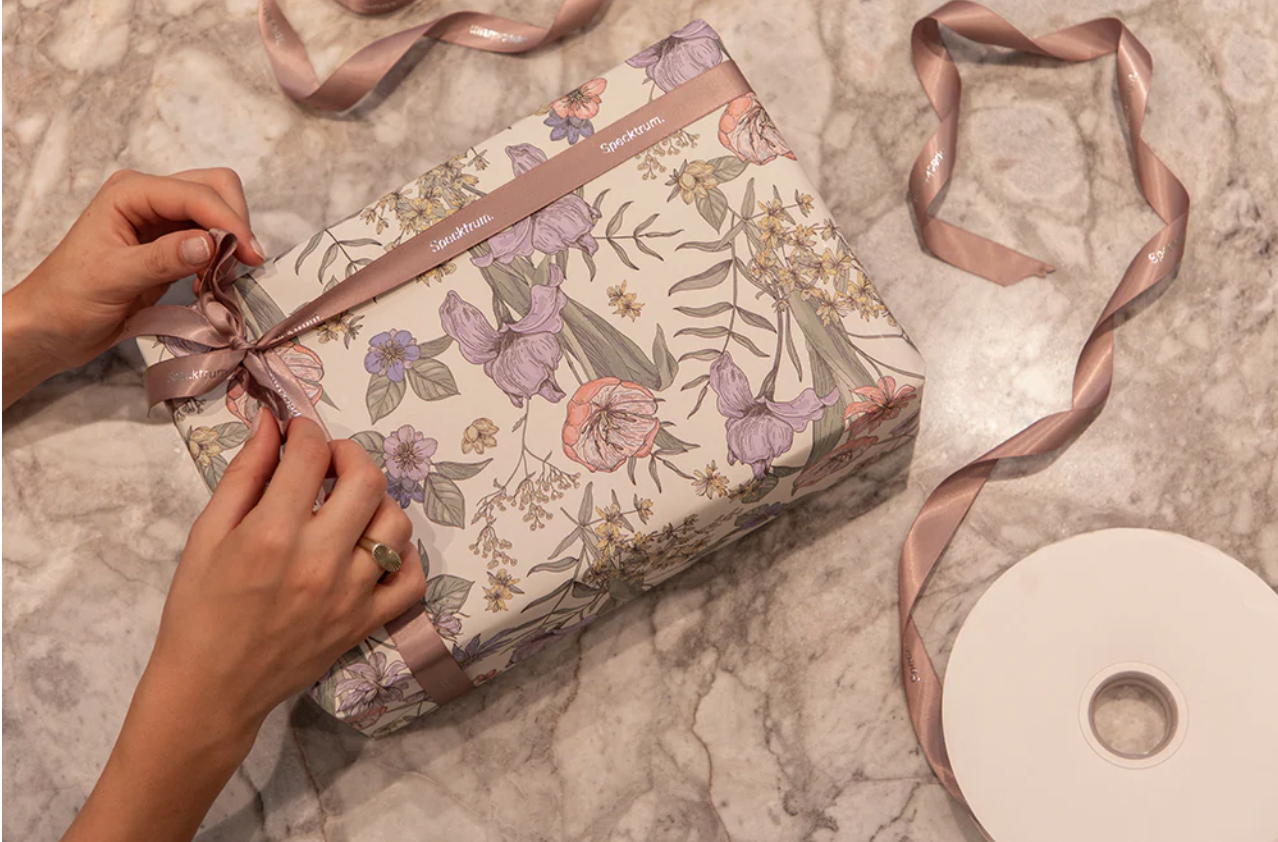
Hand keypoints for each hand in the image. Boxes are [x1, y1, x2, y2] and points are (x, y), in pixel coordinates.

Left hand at [3, 168, 263, 405]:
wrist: (50, 328)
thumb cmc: (67, 299)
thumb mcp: (113, 278)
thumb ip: (163, 258)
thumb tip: (211, 243)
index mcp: (130, 194)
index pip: (195, 193)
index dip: (227, 220)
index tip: (250, 256)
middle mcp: (149, 199)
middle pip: (214, 188)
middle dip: (234, 221)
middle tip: (244, 263)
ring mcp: (161, 221)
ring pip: (217, 212)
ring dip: (231, 240)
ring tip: (224, 276)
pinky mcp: (171, 246)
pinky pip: (212, 240)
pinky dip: (222, 258)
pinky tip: (209, 282)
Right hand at [149, 415, 426, 737]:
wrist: (210, 689)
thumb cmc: (199, 609)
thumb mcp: (207, 533)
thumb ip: (245, 474)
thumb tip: (271, 424)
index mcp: (273, 534)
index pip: (312, 456)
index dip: (306, 431)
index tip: (299, 433)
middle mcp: (320, 560)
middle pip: (368, 481)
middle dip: (350, 457)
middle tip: (328, 464)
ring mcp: (351, 594)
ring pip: (396, 524)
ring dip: (376, 504)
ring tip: (348, 509)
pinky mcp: (366, 622)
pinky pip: (411, 578)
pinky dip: (404, 556)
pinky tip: (375, 549)